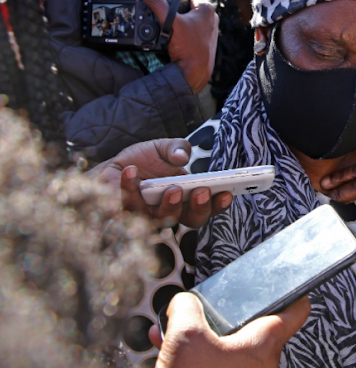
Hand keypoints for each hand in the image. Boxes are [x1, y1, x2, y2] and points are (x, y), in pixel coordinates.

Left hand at [91, 138, 231, 227]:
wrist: (115, 165)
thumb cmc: (146, 159)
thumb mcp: (166, 148)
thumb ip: (178, 148)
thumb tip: (182, 157)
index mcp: (189, 197)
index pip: (209, 207)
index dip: (219, 204)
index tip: (227, 193)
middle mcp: (173, 210)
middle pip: (192, 219)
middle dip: (199, 208)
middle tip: (201, 192)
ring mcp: (150, 214)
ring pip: (163, 218)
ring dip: (170, 205)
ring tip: (172, 188)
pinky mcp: (127, 211)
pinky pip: (130, 204)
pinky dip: (130, 186)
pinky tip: (130, 171)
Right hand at [137, 0, 217, 92]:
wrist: (194, 73)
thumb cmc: (188, 49)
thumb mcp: (170, 22)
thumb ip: (156, 1)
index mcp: (206, 9)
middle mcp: (211, 19)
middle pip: (189, 4)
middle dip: (174, 4)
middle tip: (161, 8)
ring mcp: (209, 31)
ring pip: (190, 17)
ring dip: (177, 17)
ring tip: (165, 21)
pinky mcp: (204, 41)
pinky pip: (191, 29)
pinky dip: (181, 28)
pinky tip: (172, 34)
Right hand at [149, 293, 309, 367]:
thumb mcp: (184, 335)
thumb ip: (186, 307)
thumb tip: (184, 302)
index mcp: (263, 344)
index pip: (296, 311)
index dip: (295, 290)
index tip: (291, 280)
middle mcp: (261, 363)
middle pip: (253, 324)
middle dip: (226, 311)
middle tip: (208, 302)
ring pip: (228, 344)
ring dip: (202, 333)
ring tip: (175, 326)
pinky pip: (215, 363)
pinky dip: (195, 353)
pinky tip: (167, 347)